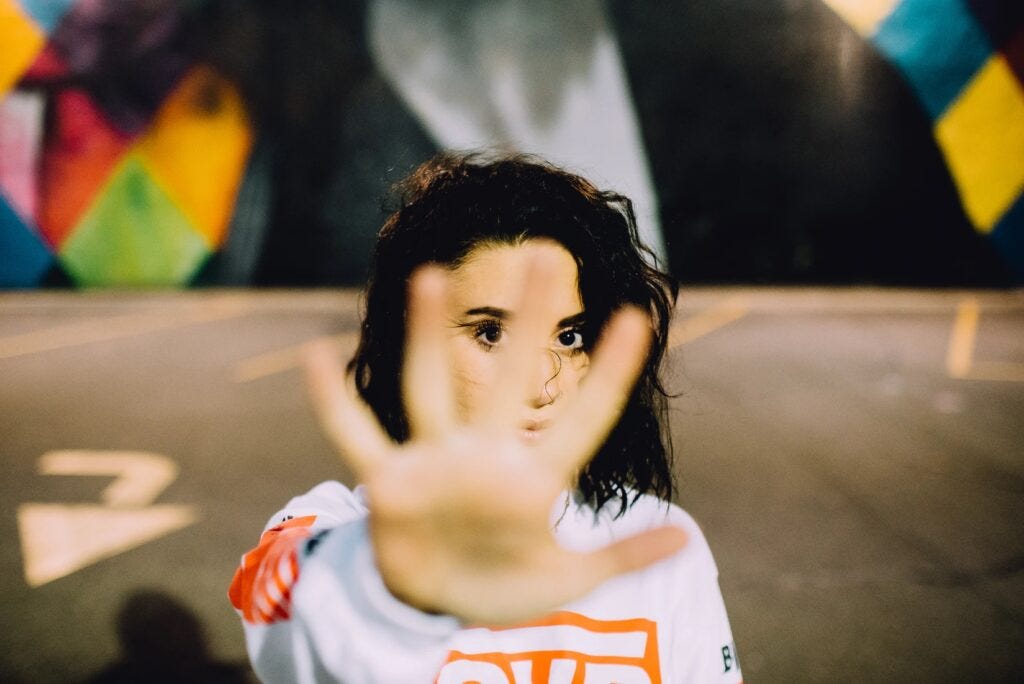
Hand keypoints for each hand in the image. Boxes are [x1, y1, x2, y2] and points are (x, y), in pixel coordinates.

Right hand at [302, 259, 686, 624]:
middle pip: (508, 379)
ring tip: (429, 277)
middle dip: (526, 322)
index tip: (636, 318)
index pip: (581, 421)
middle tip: (545, 256)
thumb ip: (621, 557)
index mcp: (531, 480)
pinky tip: (316, 357)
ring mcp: (435, 465)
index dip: (609, 376)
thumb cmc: (504, 586)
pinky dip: (333, 404)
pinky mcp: (390, 485)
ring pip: (429, 389)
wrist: (437, 605)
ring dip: (425, 337)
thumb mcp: (567, 578)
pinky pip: (358, 437)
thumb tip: (688, 540)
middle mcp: (484, 457)